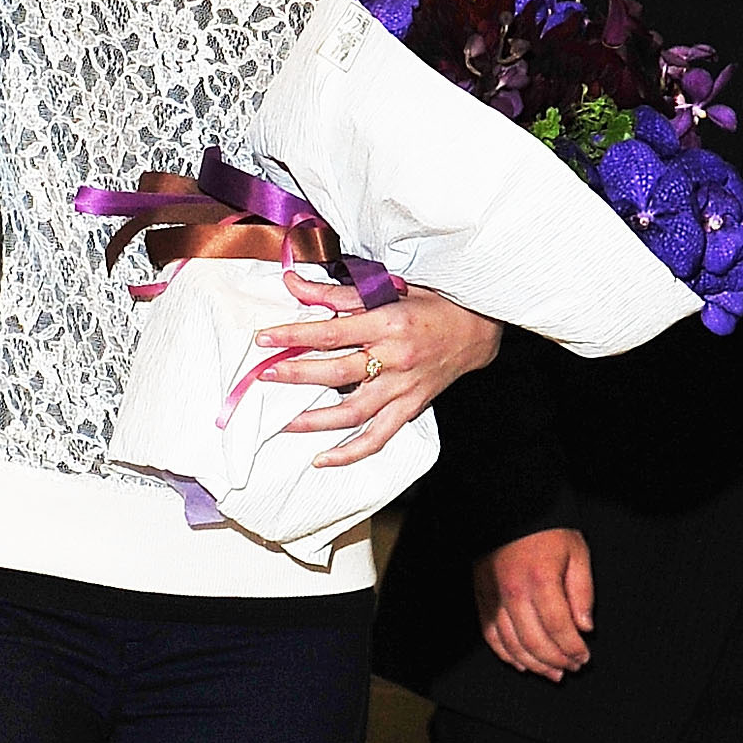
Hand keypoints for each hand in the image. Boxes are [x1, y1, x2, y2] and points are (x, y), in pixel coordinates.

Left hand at [254, 272, 500, 468]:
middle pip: (337, 373)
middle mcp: (395, 358)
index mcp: (388, 322)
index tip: (265, 340)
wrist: (477, 328)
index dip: (294, 336)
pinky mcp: (411, 407)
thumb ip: (336, 292)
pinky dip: (350, 453)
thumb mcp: (387, 288)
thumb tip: (293, 283)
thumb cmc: (431, 303)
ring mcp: (403, 387)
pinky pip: (378, 437)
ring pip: (353, 412)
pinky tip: (323, 459)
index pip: (331, 332)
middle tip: (266, 376)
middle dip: (297, 375)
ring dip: (315, 421)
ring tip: (284, 422)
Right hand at [474, 528, 593, 678]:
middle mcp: (514, 593)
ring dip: (534, 664)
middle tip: (571, 667)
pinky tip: (521, 663)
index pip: (559, 627)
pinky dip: (506, 654)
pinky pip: (491, 635)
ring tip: (551, 672)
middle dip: (557, 660)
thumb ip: (583, 592)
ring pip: (512, 644)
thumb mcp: (577, 553)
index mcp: (540, 580)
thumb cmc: (546, 530)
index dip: (573, 648)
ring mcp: (494, 597)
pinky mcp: (482, 598)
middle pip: (535, 642)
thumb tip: (585, 627)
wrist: (511, 511)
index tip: (584, 657)